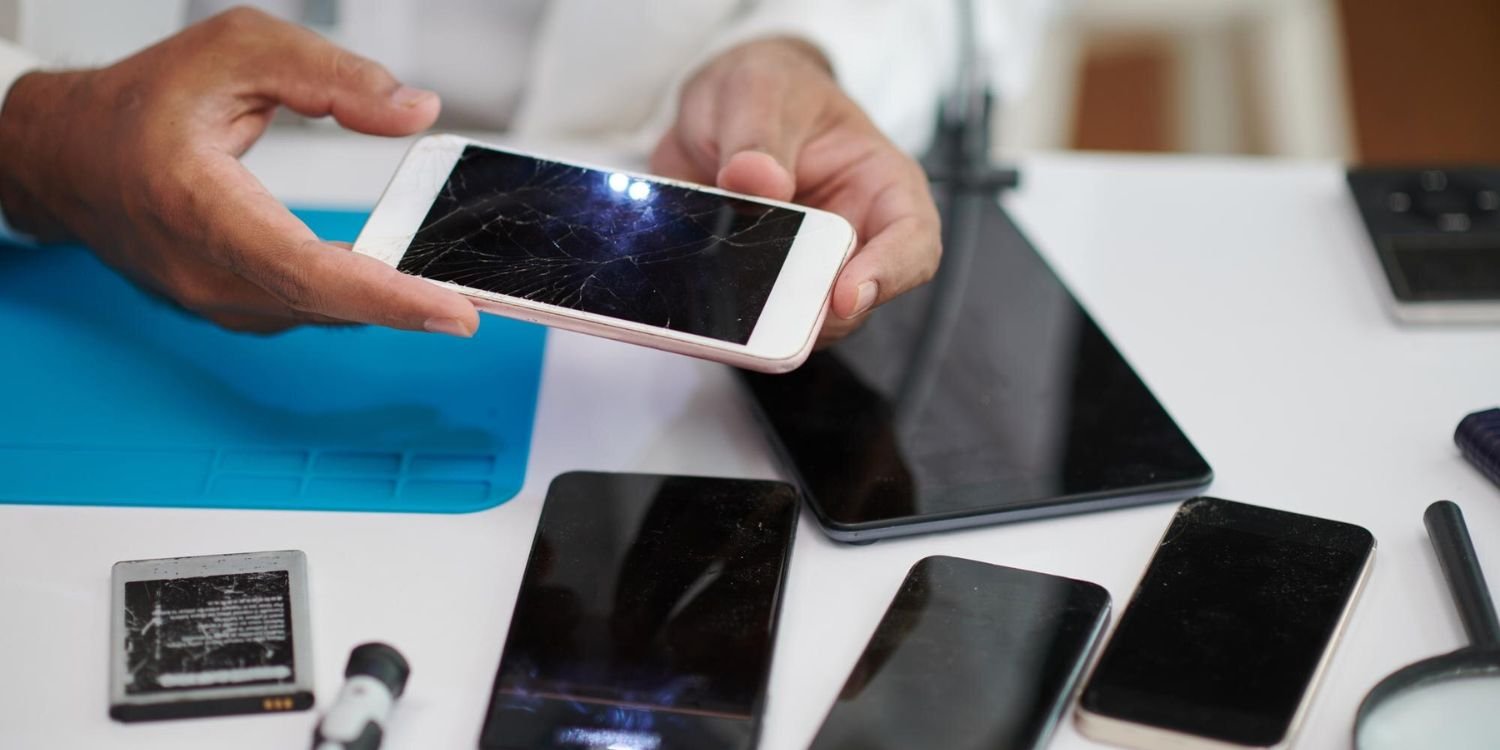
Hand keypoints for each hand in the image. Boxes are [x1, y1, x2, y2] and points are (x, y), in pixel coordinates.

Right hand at [0, 7, 477, 335]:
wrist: (66, 155)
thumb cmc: (141, 104)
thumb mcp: (237, 50)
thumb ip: (331, 76)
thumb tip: (413, 111)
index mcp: (198, 205)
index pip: (306, 269)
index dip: (388, 297)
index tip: (455, 310)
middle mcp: (202, 269)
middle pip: (325, 304)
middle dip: (407, 305)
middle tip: (476, 297)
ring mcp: (211, 299)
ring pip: (318, 314)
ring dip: (380, 303)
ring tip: (440, 287)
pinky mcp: (225, 308)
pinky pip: (303, 311)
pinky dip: (350, 298)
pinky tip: (387, 282)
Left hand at [651, 38, 940, 345]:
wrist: (716, 108)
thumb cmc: (764, 87)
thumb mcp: (759, 87)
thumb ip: (758, 132)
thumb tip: (757, 179)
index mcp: (880, 184)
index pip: (912, 241)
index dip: (888, 274)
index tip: (845, 294)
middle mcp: (852, 235)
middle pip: (855, 300)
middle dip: (814, 313)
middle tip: (770, 310)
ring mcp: (806, 267)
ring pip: (800, 322)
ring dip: (763, 321)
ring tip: (723, 300)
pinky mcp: (760, 285)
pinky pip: (749, 318)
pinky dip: (725, 316)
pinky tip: (698, 299)